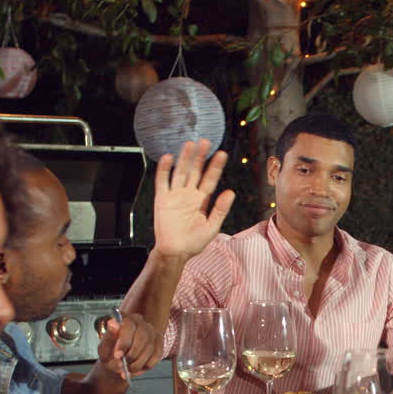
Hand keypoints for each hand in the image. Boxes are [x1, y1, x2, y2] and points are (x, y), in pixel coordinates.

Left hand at [98, 313, 159, 375]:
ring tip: (128, 369)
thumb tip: (112, 323)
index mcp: (123, 318)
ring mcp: (150, 330)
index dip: (124, 342)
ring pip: (150, 347)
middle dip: (132, 355)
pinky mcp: (158, 340)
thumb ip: (108, 338)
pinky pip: (157, 354)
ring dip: (139, 363)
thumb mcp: (104, 349)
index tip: (117, 356)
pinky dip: (147, 365)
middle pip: (142, 336)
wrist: (118, 362)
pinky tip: (137, 369)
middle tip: (123, 366)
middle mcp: (139, 320)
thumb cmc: (110, 353)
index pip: (129, 326)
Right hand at [150, 139, 233, 260]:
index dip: (215, 166)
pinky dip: (164, 170)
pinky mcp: (162, 199)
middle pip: (195, 171)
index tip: (222, 153)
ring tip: (190, 144)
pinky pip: (163, 182)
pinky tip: (168, 157)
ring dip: (184, 159)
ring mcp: (175, 195)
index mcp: (202, 200)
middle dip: (200, 157)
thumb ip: (220, 209)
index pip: (210, 179)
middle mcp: (189, 194)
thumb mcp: (212, 227)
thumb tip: (230, 192)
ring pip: (180, 172)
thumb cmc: (194, 242)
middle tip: (206, 141)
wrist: (175, 252)